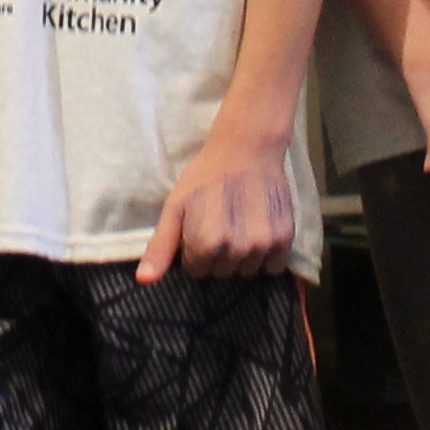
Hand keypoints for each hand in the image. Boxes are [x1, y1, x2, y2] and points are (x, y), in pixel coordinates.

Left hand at [139, 122, 297, 283]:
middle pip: (222, 273)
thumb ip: (161, 247)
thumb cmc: (205, 177)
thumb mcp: (175, 207)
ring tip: (240, 226)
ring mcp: (263, 245)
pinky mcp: (285, 239)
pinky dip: (266, 256)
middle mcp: (237, 249)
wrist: (248, 149)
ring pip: (247, 272)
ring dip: (242, 257)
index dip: (195, 252)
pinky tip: (258, 232)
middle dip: (217, 256)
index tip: (200, 229)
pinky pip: (274, 267)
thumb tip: (144, 281)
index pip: (197, 272)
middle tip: (220, 224)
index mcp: (206, 243)